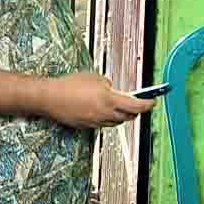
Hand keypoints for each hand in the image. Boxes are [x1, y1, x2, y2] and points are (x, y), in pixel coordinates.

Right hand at [36, 71, 153, 129]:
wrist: (50, 97)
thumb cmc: (69, 85)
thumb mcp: (94, 77)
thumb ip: (107, 84)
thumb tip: (112, 89)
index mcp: (110, 100)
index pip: (137, 106)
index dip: (148, 104)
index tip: (153, 101)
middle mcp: (105, 114)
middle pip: (128, 117)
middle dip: (135, 111)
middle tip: (138, 103)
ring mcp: (96, 122)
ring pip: (116, 122)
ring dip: (121, 115)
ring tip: (118, 106)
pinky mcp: (87, 126)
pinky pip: (103, 124)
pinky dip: (107, 118)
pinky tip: (101, 110)